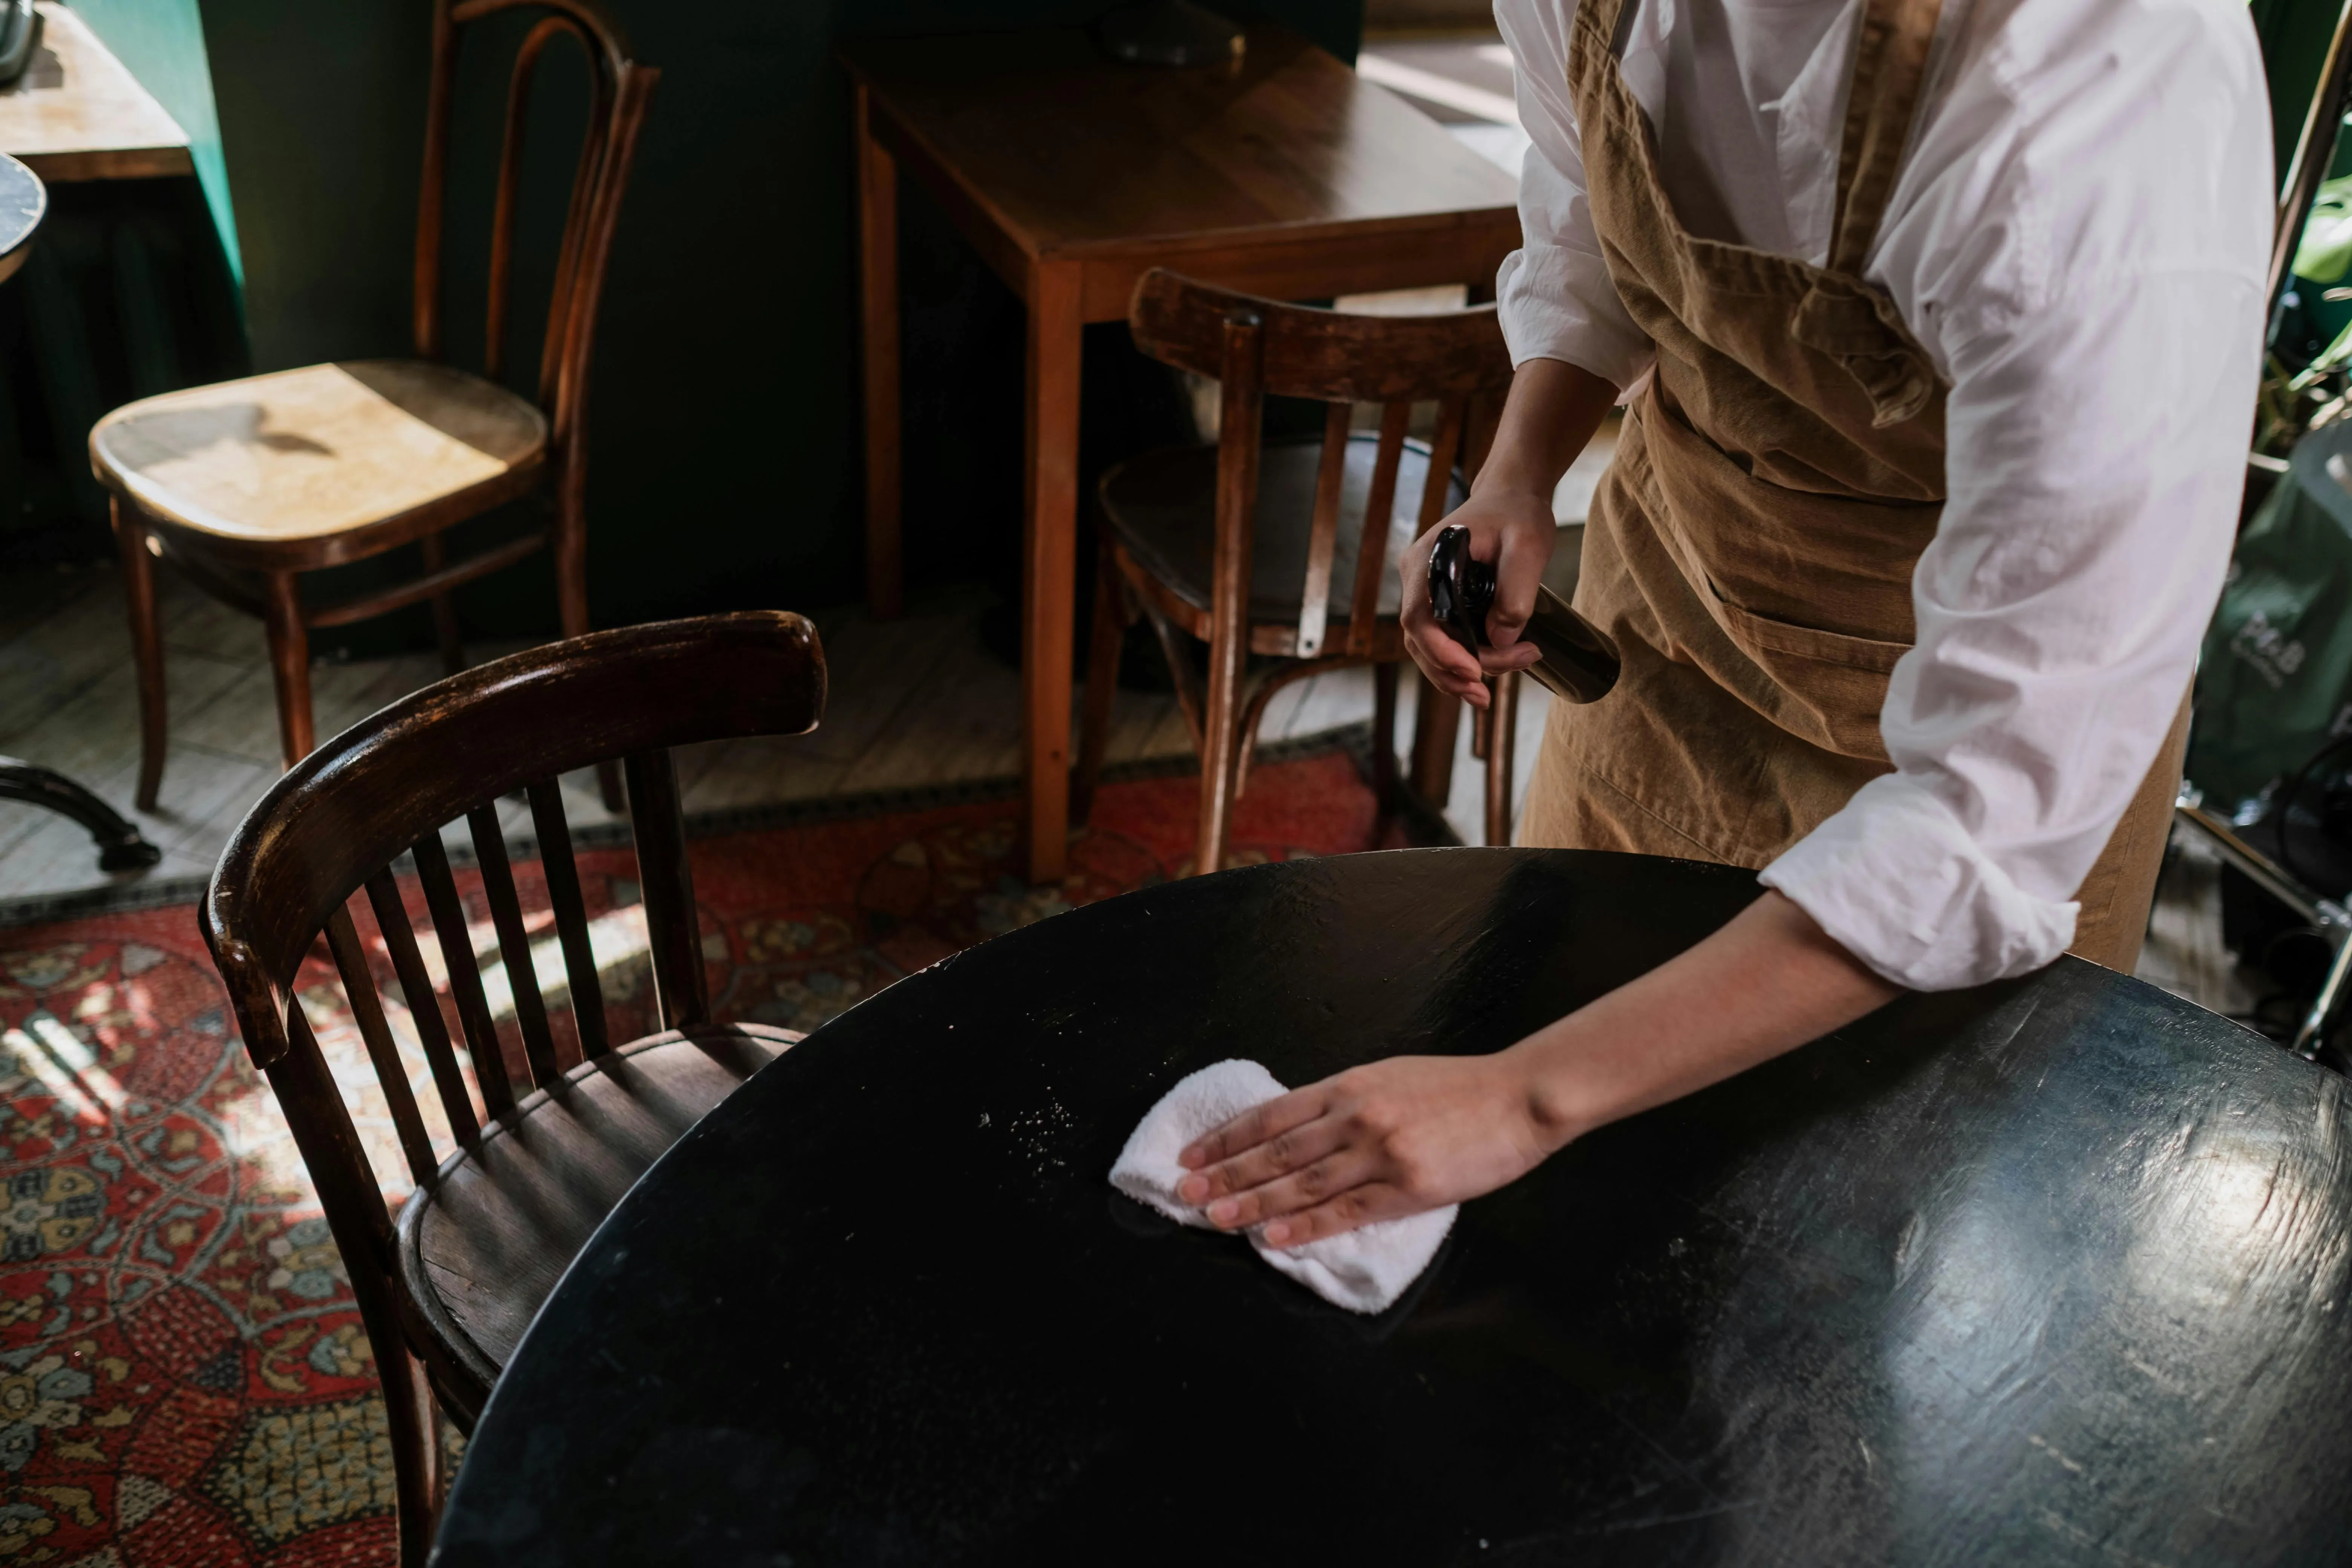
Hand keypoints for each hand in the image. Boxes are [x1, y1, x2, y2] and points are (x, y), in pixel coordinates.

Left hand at [1175, 1054, 1560, 1246]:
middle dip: (1226, 1174)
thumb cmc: (1458, 1088)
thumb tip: (1298, 1129)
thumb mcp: (1390, 1078)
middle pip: (1275, 1150)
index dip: (1227, 1137)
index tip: (1194, 1154)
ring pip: (1300, 1183)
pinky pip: (1344, 1211)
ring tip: (1215, 1219)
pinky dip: (1304, 1227)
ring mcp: (1380, 1153)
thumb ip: (1344, 1102)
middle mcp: (1356, 1116)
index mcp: (1349, 1086)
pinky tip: (1273, 1238)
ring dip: (1253, 1204)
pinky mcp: (1407, 1188)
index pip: (1271, 1115)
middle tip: (1186, 1192)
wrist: (1519, 1097)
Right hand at [1398, 485, 1553, 711]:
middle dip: (1453, 672)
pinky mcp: (1438, 602)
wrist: (1511, 496)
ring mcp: (1424, 592)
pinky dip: (1457, 664)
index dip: (1441, 651)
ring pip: (1427, 648)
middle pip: (1421, 641)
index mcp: (1428, 560)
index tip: (1474, 670)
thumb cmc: (1518, 514)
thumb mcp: (1528, 546)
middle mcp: (1416, 578)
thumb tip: (1500, 641)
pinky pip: (1439, 640)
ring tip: (1488, 696)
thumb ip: (1516, 593)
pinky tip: (1481, 679)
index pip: (1419, 618)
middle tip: (1490, 693)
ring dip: (1455, 676)